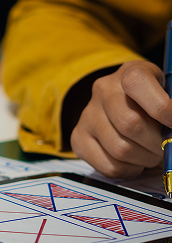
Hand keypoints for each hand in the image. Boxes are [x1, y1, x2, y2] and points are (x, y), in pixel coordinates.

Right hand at [70, 60, 171, 176]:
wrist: (119, 101)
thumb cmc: (149, 99)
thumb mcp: (165, 90)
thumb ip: (170, 107)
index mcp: (129, 72)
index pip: (138, 84)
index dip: (162, 108)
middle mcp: (103, 91)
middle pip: (130, 124)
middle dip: (156, 142)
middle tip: (165, 145)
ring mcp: (88, 115)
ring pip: (120, 149)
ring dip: (145, 158)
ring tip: (151, 153)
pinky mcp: (79, 138)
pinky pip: (109, 166)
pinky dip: (129, 169)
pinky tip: (135, 160)